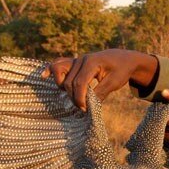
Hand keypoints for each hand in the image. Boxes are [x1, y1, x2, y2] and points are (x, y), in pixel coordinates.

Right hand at [42, 49, 157, 110]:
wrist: (124, 58)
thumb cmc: (121, 70)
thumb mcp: (114, 82)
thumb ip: (100, 93)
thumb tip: (88, 105)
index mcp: (92, 62)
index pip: (79, 83)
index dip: (80, 98)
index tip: (85, 110)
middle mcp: (81, 59)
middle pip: (69, 82)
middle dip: (74, 97)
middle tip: (84, 108)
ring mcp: (77, 59)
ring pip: (60, 72)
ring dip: (63, 86)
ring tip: (74, 97)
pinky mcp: (75, 62)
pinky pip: (59, 63)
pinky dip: (51, 70)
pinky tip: (43, 75)